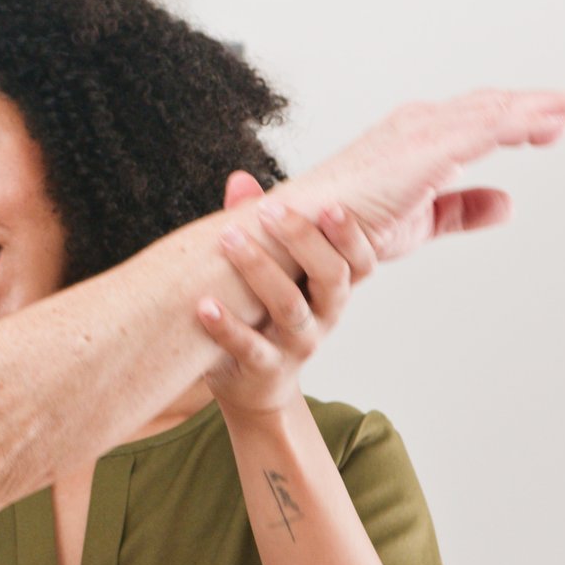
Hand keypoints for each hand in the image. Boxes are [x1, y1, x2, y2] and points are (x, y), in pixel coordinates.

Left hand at [197, 189, 377, 419]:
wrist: (254, 384)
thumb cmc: (263, 313)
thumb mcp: (270, 269)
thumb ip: (259, 227)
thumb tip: (240, 180)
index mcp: (332, 288)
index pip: (360, 260)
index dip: (350, 234)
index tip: (330, 205)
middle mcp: (324, 316)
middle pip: (331, 276)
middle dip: (303, 239)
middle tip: (270, 210)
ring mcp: (297, 345)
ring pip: (290, 307)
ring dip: (259, 270)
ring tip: (228, 239)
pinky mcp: (265, 370)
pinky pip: (250, 348)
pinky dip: (227, 326)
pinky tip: (204, 305)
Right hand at [268, 83, 564, 262]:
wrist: (297, 238)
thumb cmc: (340, 230)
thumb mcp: (420, 221)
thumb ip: (462, 210)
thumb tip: (508, 203)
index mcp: (418, 139)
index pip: (485, 119)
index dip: (530, 115)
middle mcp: (421, 125)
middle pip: (500, 105)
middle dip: (551, 101)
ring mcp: (422, 134)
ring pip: (500, 111)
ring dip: (548, 105)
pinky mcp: (424, 151)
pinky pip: (486, 131)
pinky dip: (525, 123)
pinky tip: (557, 125)